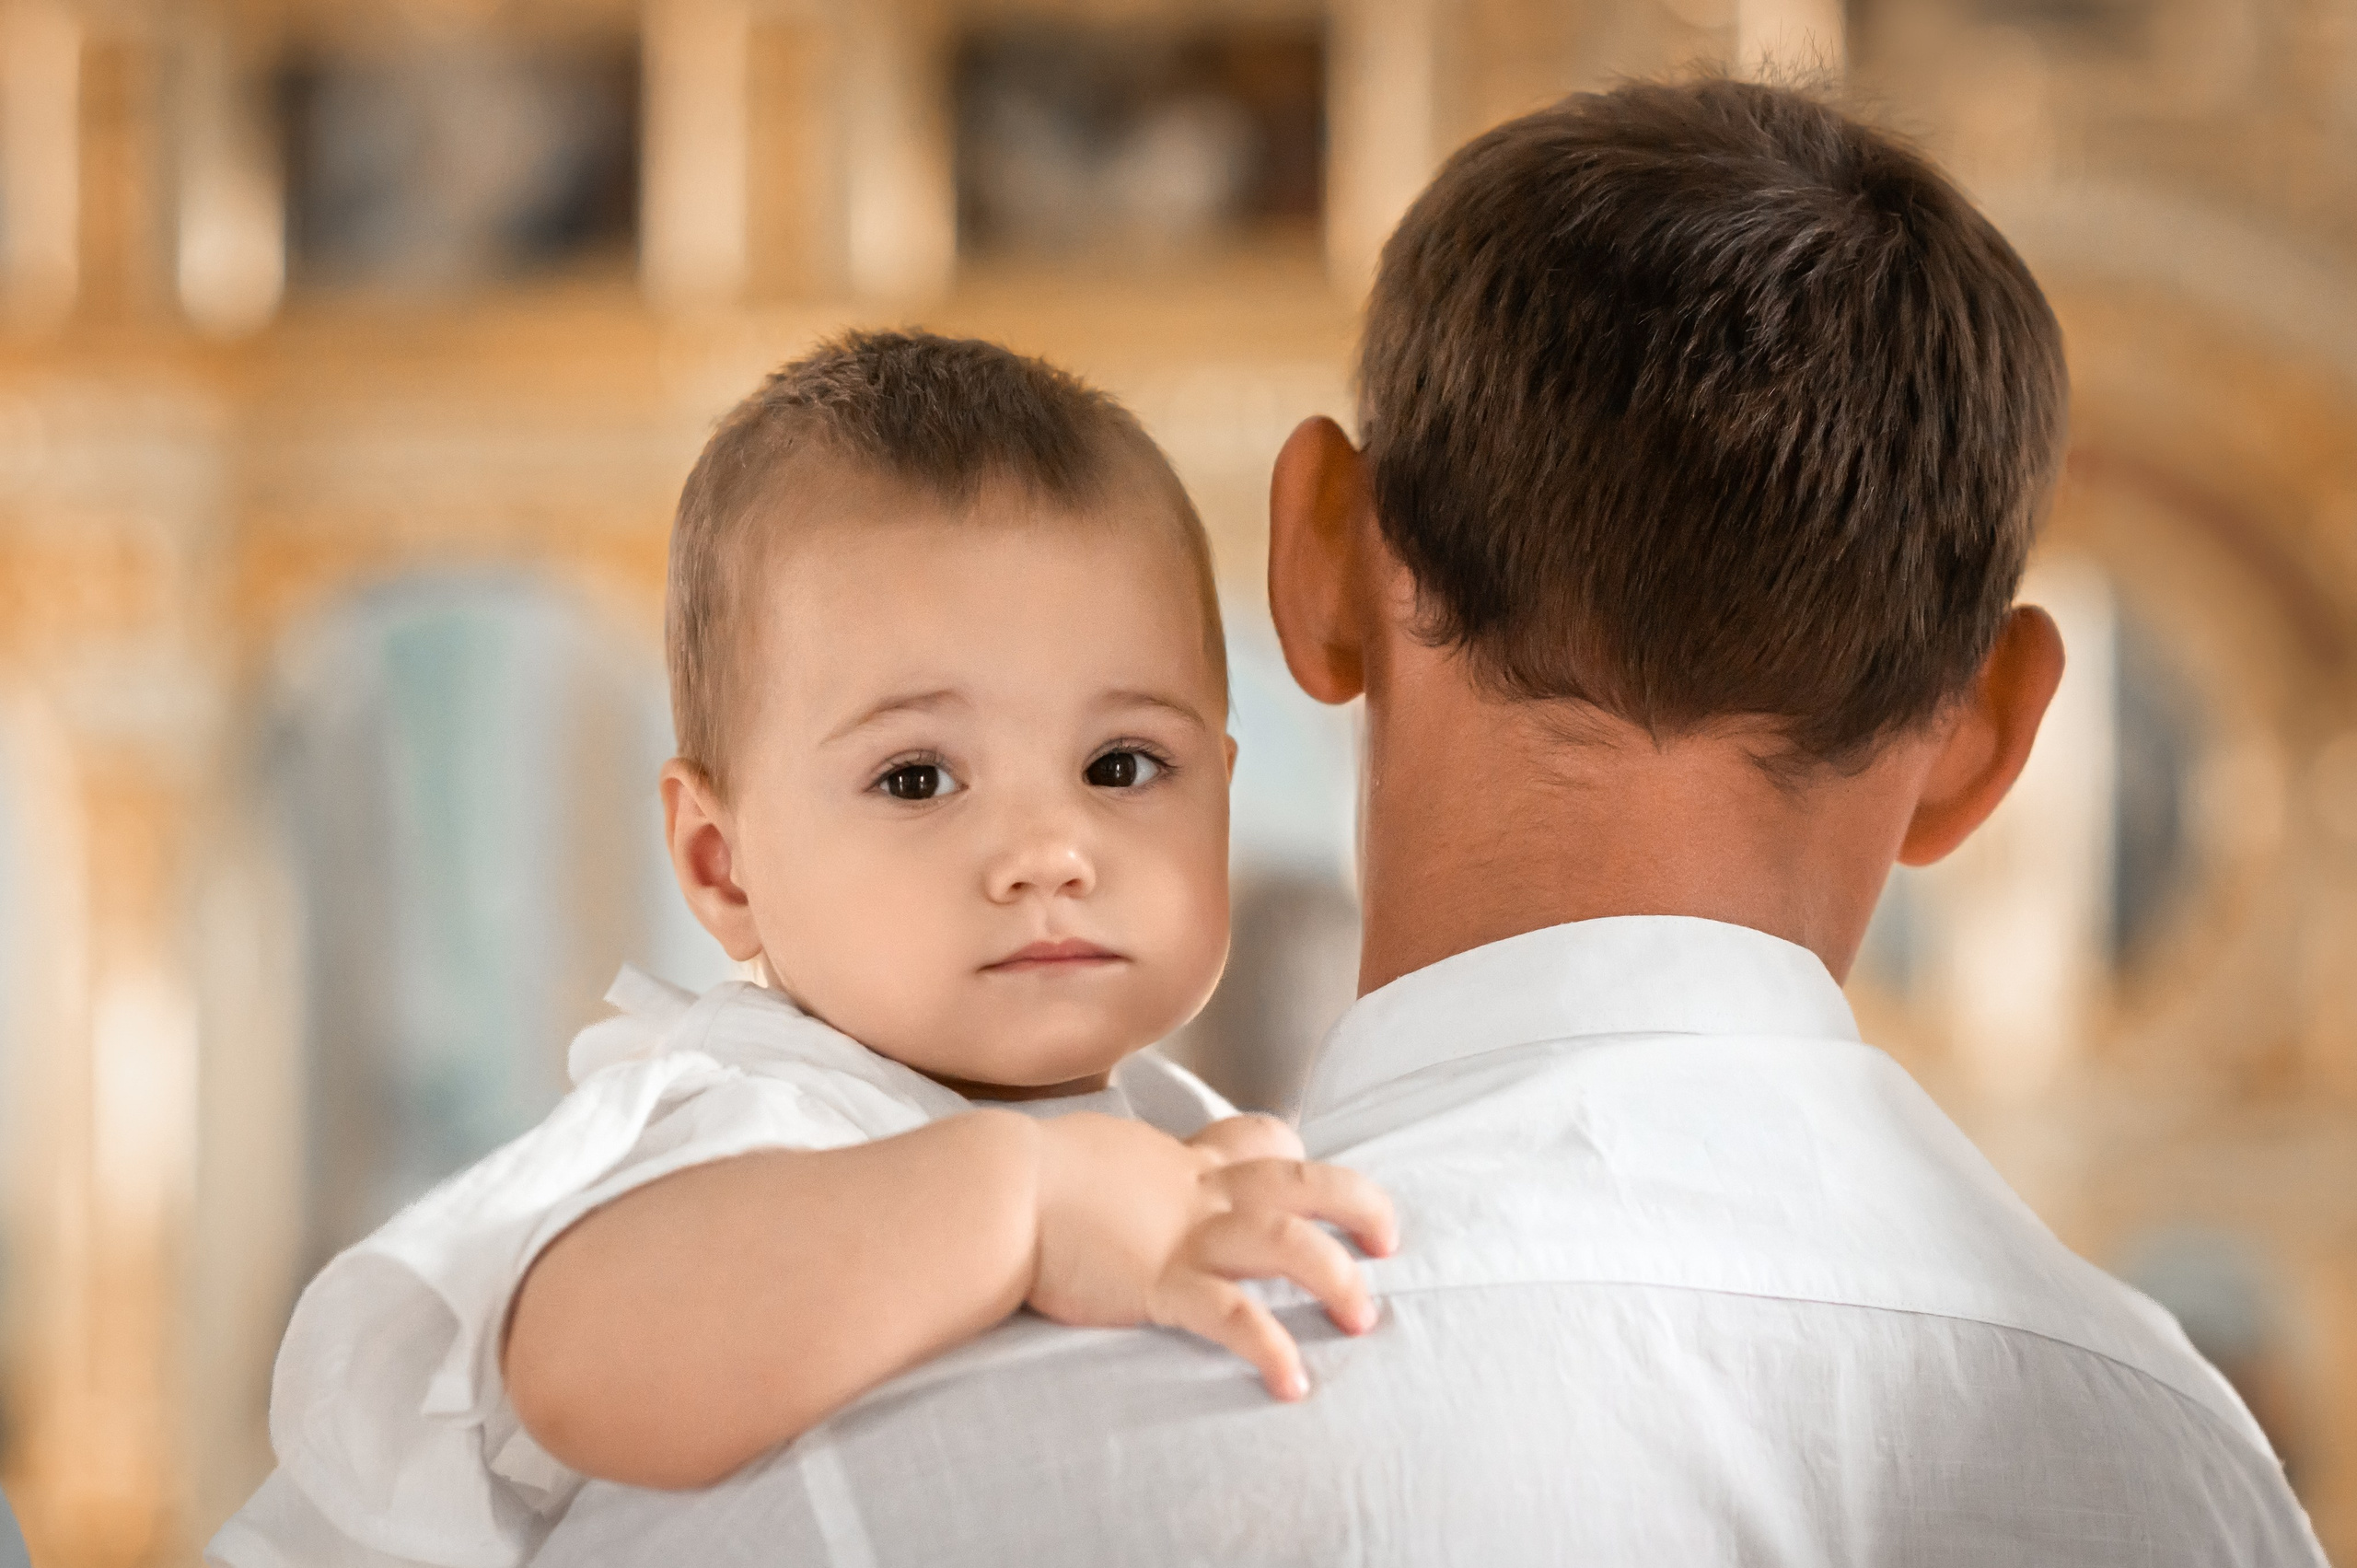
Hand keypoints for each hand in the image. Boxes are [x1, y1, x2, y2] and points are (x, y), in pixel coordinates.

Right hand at [1027, 1112, 1397, 1399]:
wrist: (991, 1190)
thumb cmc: (1019, 1178)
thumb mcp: (1088, 1158)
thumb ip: (1117, 1173)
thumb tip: (1104, 1182)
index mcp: (1177, 1163)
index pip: (1256, 1140)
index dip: (1293, 1154)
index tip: (1313, 1175)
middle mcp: (1194, 1192)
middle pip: (1301, 1180)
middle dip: (1358, 1205)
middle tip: (1388, 1238)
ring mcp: (1182, 1235)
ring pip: (1287, 1243)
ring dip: (1337, 1279)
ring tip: (1364, 1317)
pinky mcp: (1160, 1283)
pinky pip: (1232, 1316)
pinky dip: (1270, 1349)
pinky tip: (1293, 1382)